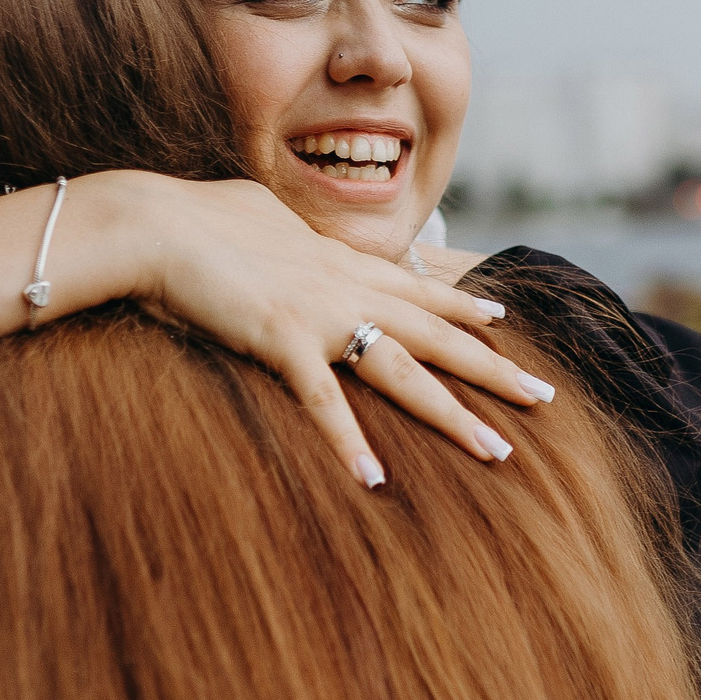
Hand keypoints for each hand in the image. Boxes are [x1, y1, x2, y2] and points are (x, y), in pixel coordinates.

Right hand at [0, 173, 553, 487]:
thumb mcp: (262, 218)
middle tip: (543, 397)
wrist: (157, 223)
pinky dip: (348, 442)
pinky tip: (375, 480)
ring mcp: (319, 314)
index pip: (417, 287)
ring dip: (453, 415)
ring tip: (497, 450)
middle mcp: (344, 286)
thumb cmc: (196, 218)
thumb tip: (287, 235)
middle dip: (492, 369)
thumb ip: (289, 236)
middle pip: (435, 334)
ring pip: (403, 372)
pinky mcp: (281, 340)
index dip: (463, 308)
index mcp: (339, 260)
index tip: (503, 323)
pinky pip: (323, 401)